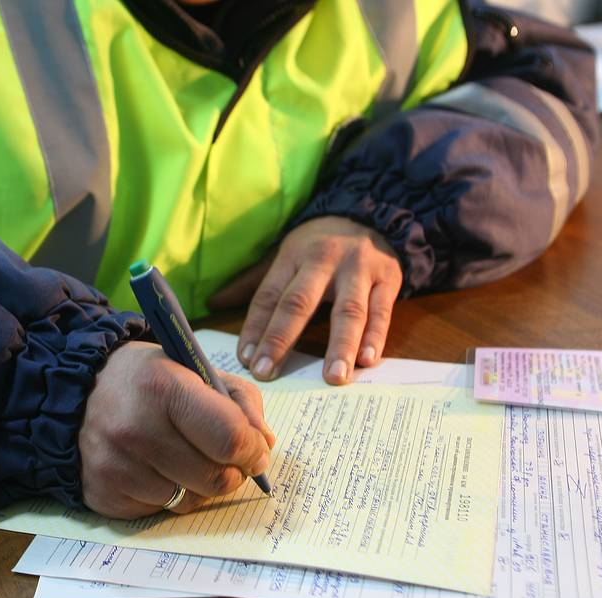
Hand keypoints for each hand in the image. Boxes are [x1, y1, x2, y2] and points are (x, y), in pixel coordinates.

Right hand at [78, 341, 275, 518]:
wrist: (74, 395)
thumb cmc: (146, 381)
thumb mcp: (194, 369)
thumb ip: (240, 401)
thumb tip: (264, 446)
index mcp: (164, 388)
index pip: (230, 438)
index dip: (253, 450)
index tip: (255, 450)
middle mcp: (136, 429)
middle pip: (216, 479)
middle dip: (232, 472)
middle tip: (226, 459)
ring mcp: (117, 466)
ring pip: (190, 502)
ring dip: (200, 487)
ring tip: (186, 459)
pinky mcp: (104, 495)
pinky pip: (160, 511)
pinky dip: (168, 495)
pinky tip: (155, 470)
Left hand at [209, 216, 402, 384]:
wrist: (371, 214)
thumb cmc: (319, 245)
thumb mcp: (284, 255)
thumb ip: (251, 283)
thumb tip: (212, 303)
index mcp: (292, 255)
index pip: (269, 295)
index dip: (255, 328)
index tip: (246, 359)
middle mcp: (324, 260)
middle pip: (300, 302)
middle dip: (281, 338)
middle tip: (268, 372)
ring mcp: (359, 270)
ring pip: (348, 310)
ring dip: (339, 345)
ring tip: (332, 378)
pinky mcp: (389, 279)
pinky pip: (382, 311)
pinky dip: (375, 337)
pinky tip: (366, 361)